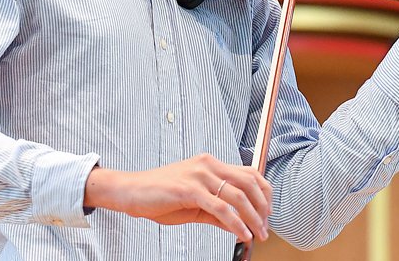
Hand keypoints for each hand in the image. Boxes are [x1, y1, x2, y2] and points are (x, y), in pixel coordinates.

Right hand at [83, 153, 271, 242]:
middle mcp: (207, 165)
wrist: (131, 192)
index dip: (263, 193)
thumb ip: (217, 211)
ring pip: (237, 195)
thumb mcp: (194, 203)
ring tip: (257, 234)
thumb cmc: (159, 195)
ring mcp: (198, 176)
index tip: (267, 212)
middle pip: (248, 182)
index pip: (248, 173)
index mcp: (210, 164)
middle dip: (262, 207)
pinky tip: (241, 234)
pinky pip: (220, 208)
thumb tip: (238, 224)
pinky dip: (235, 223)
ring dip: (252, 218)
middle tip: (265, 227)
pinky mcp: (189, 190)